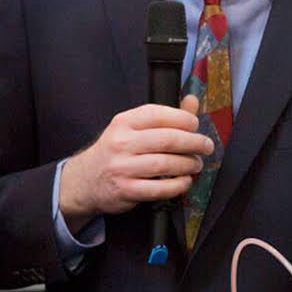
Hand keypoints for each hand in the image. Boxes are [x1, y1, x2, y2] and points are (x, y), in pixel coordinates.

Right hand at [57, 96, 211, 230]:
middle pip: (167, 139)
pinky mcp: (126, 190)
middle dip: (193, 142)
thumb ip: (164, 116)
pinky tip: (184, 181)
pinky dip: (177, 185)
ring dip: (188, 164)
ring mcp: (122, 167)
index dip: (184, 119)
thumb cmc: (115, 151)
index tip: (195, 125)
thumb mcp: (132, 128)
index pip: (159, 114)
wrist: (85, 179)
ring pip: (165, 163)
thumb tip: (192, 101)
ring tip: (195, 164)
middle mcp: (121, 142)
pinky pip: (159, 188)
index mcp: (124, 122)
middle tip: (205, 146)